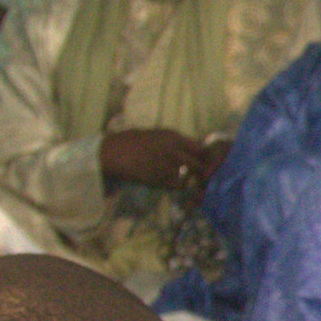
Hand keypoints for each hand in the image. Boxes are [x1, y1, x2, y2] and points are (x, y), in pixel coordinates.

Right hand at [101, 127, 219, 192]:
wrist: (113, 153)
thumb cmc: (132, 141)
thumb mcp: (157, 134)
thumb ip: (175, 142)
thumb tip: (193, 148)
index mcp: (173, 137)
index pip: (201, 148)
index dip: (206, 156)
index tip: (207, 161)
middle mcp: (173, 151)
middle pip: (199, 165)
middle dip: (204, 171)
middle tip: (205, 175)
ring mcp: (166, 166)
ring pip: (189, 177)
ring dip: (190, 180)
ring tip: (191, 181)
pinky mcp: (159, 180)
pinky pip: (176, 186)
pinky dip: (178, 186)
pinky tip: (173, 183)